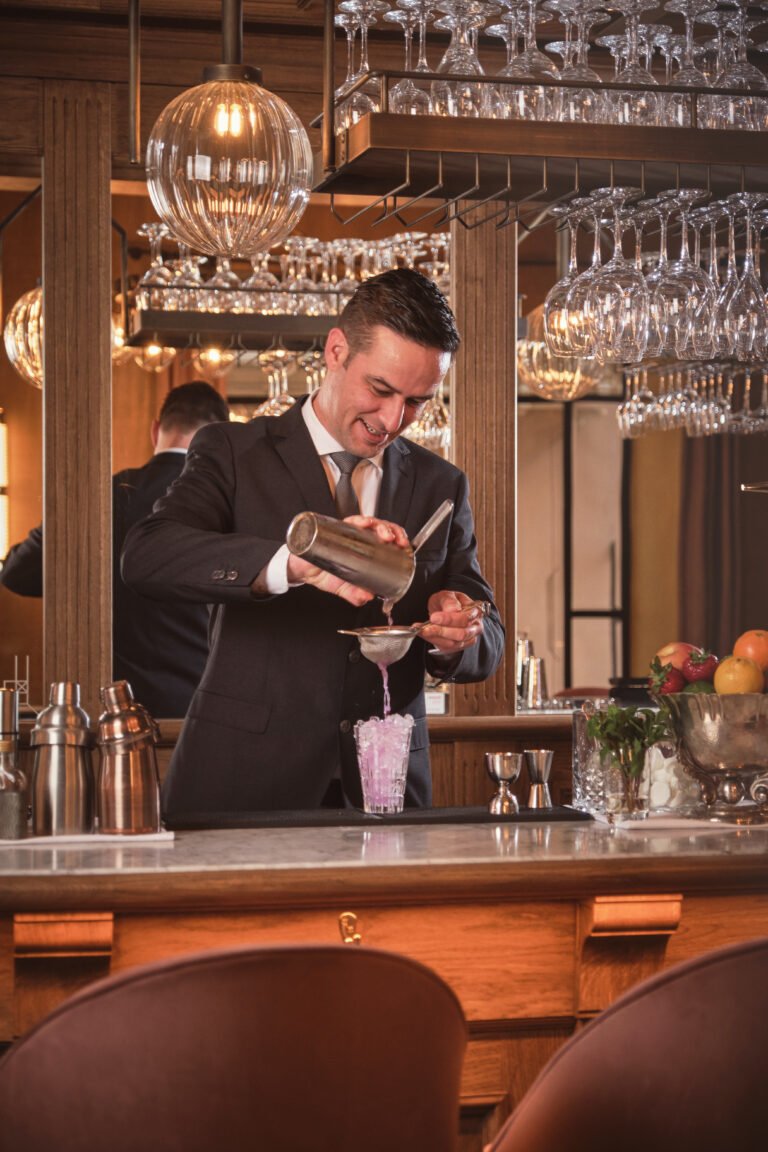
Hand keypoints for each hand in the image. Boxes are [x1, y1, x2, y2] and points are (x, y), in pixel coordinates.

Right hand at [285, 515, 409, 605]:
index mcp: (364, 549)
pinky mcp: (335, 527)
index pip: (385, 539)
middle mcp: (358, 537)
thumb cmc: (323, 573)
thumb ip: (354, 593)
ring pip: (369, 521)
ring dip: (380, 525)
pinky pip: (350, 520)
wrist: (300, 569)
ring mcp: (348, 531)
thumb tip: (367, 598)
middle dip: (392, 531)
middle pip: (381, 528)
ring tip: (384, 534)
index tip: (405, 546)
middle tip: (396, 540)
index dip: (398, 539)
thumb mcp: (341, 587)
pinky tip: (363, 523)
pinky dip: (359, 520)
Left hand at [420, 590, 487, 654]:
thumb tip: (454, 609)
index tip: (434, 618)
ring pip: (453, 643)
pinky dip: (433, 641)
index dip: (449, 619)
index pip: (465, 618)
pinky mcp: (459, 646)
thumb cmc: (447, 602)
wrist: (444, 610)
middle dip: (442, 631)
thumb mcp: (446, 595)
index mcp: (475, 611)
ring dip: (435, 638)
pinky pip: (446, 648)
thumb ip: (449, 600)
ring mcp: (469, 638)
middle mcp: (475, 627)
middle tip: (426, 628)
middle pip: (461, 634)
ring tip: (422, 630)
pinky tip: (425, 634)